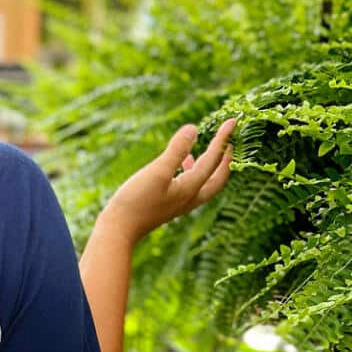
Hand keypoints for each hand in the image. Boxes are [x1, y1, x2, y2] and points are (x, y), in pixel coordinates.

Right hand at [101, 118, 237, 245]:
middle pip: (218, 178)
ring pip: (204, 184)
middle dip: (226, 159)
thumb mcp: (157, 172)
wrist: (119, 230)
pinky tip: (178, 165)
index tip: (232, 121)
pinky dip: (190, 173)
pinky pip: (188, 187)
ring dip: (209, 167)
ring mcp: (179, 204)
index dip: (223, 139)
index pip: (213, 160)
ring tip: (205, 150)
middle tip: (230, 142)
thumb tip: (193, 128)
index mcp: (191, 188)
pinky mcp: (167, 205)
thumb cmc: (136, 201)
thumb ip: (176, 150)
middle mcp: (190, 198)